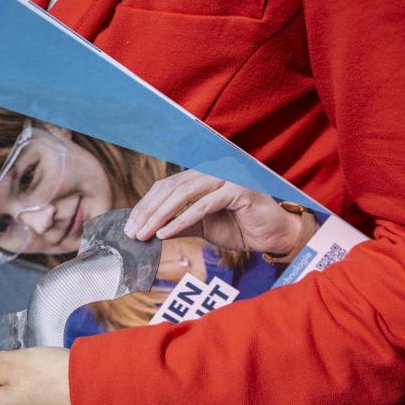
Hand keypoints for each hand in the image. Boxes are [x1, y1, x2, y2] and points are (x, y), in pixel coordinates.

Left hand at [124, 170, 301, 253]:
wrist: (274, 236)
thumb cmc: (240, 228)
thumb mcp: (201, 225)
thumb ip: (178, 223)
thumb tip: (147, 229)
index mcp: (204, 173)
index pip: (167, 185)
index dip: (147, 204)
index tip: (131, 225)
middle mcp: (214, 168)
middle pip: (171, 188)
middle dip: (149, 211)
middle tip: (133, 231)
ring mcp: (228, 175)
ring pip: (184, 195)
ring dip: (160, 216)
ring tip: (145, 234)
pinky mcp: (239, 189)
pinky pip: (203, 206)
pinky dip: (181, 220)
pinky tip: (165, 233)